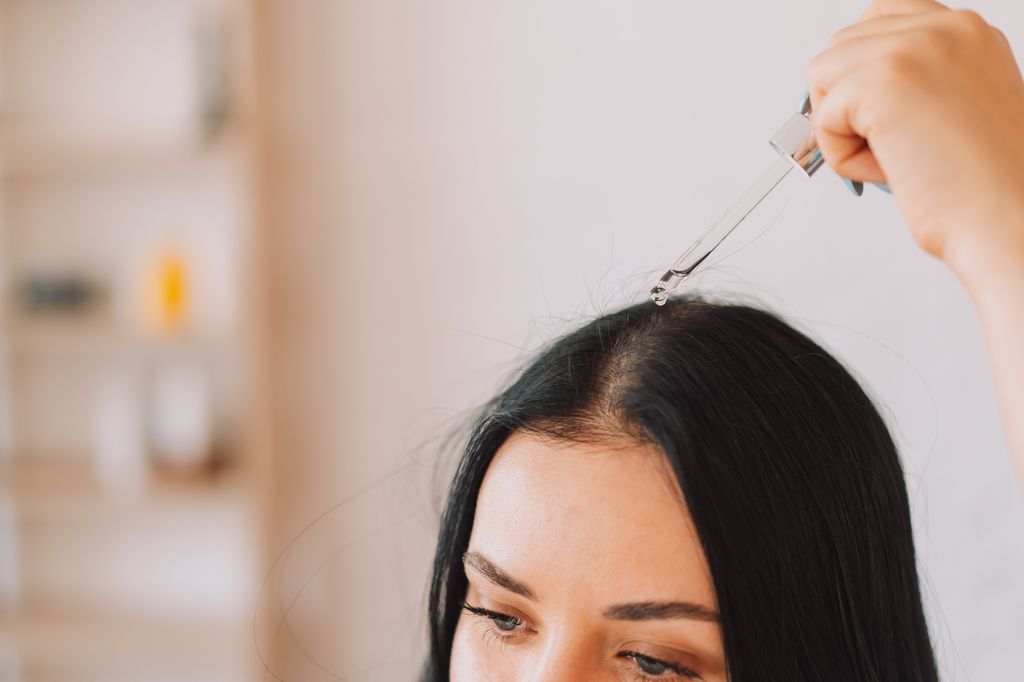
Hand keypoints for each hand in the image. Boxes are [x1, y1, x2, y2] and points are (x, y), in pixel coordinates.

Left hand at [807, 0, 1023, 287]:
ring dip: (841, 128)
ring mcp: (912, 48)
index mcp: (965, 33)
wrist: (1006, 218)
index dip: (859, 69)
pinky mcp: (882, 81)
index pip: (880, 18)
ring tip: (894, 157)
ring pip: (822, 76)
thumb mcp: (952, 108)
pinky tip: (890, 168)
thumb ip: (911, 83)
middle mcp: (944, 29)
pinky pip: (822, 118)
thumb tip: (847, 91)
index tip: (870, 112)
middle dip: (846, 102)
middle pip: (840, 48)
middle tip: (890, 146)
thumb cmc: (981, 185)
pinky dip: (841, 156)